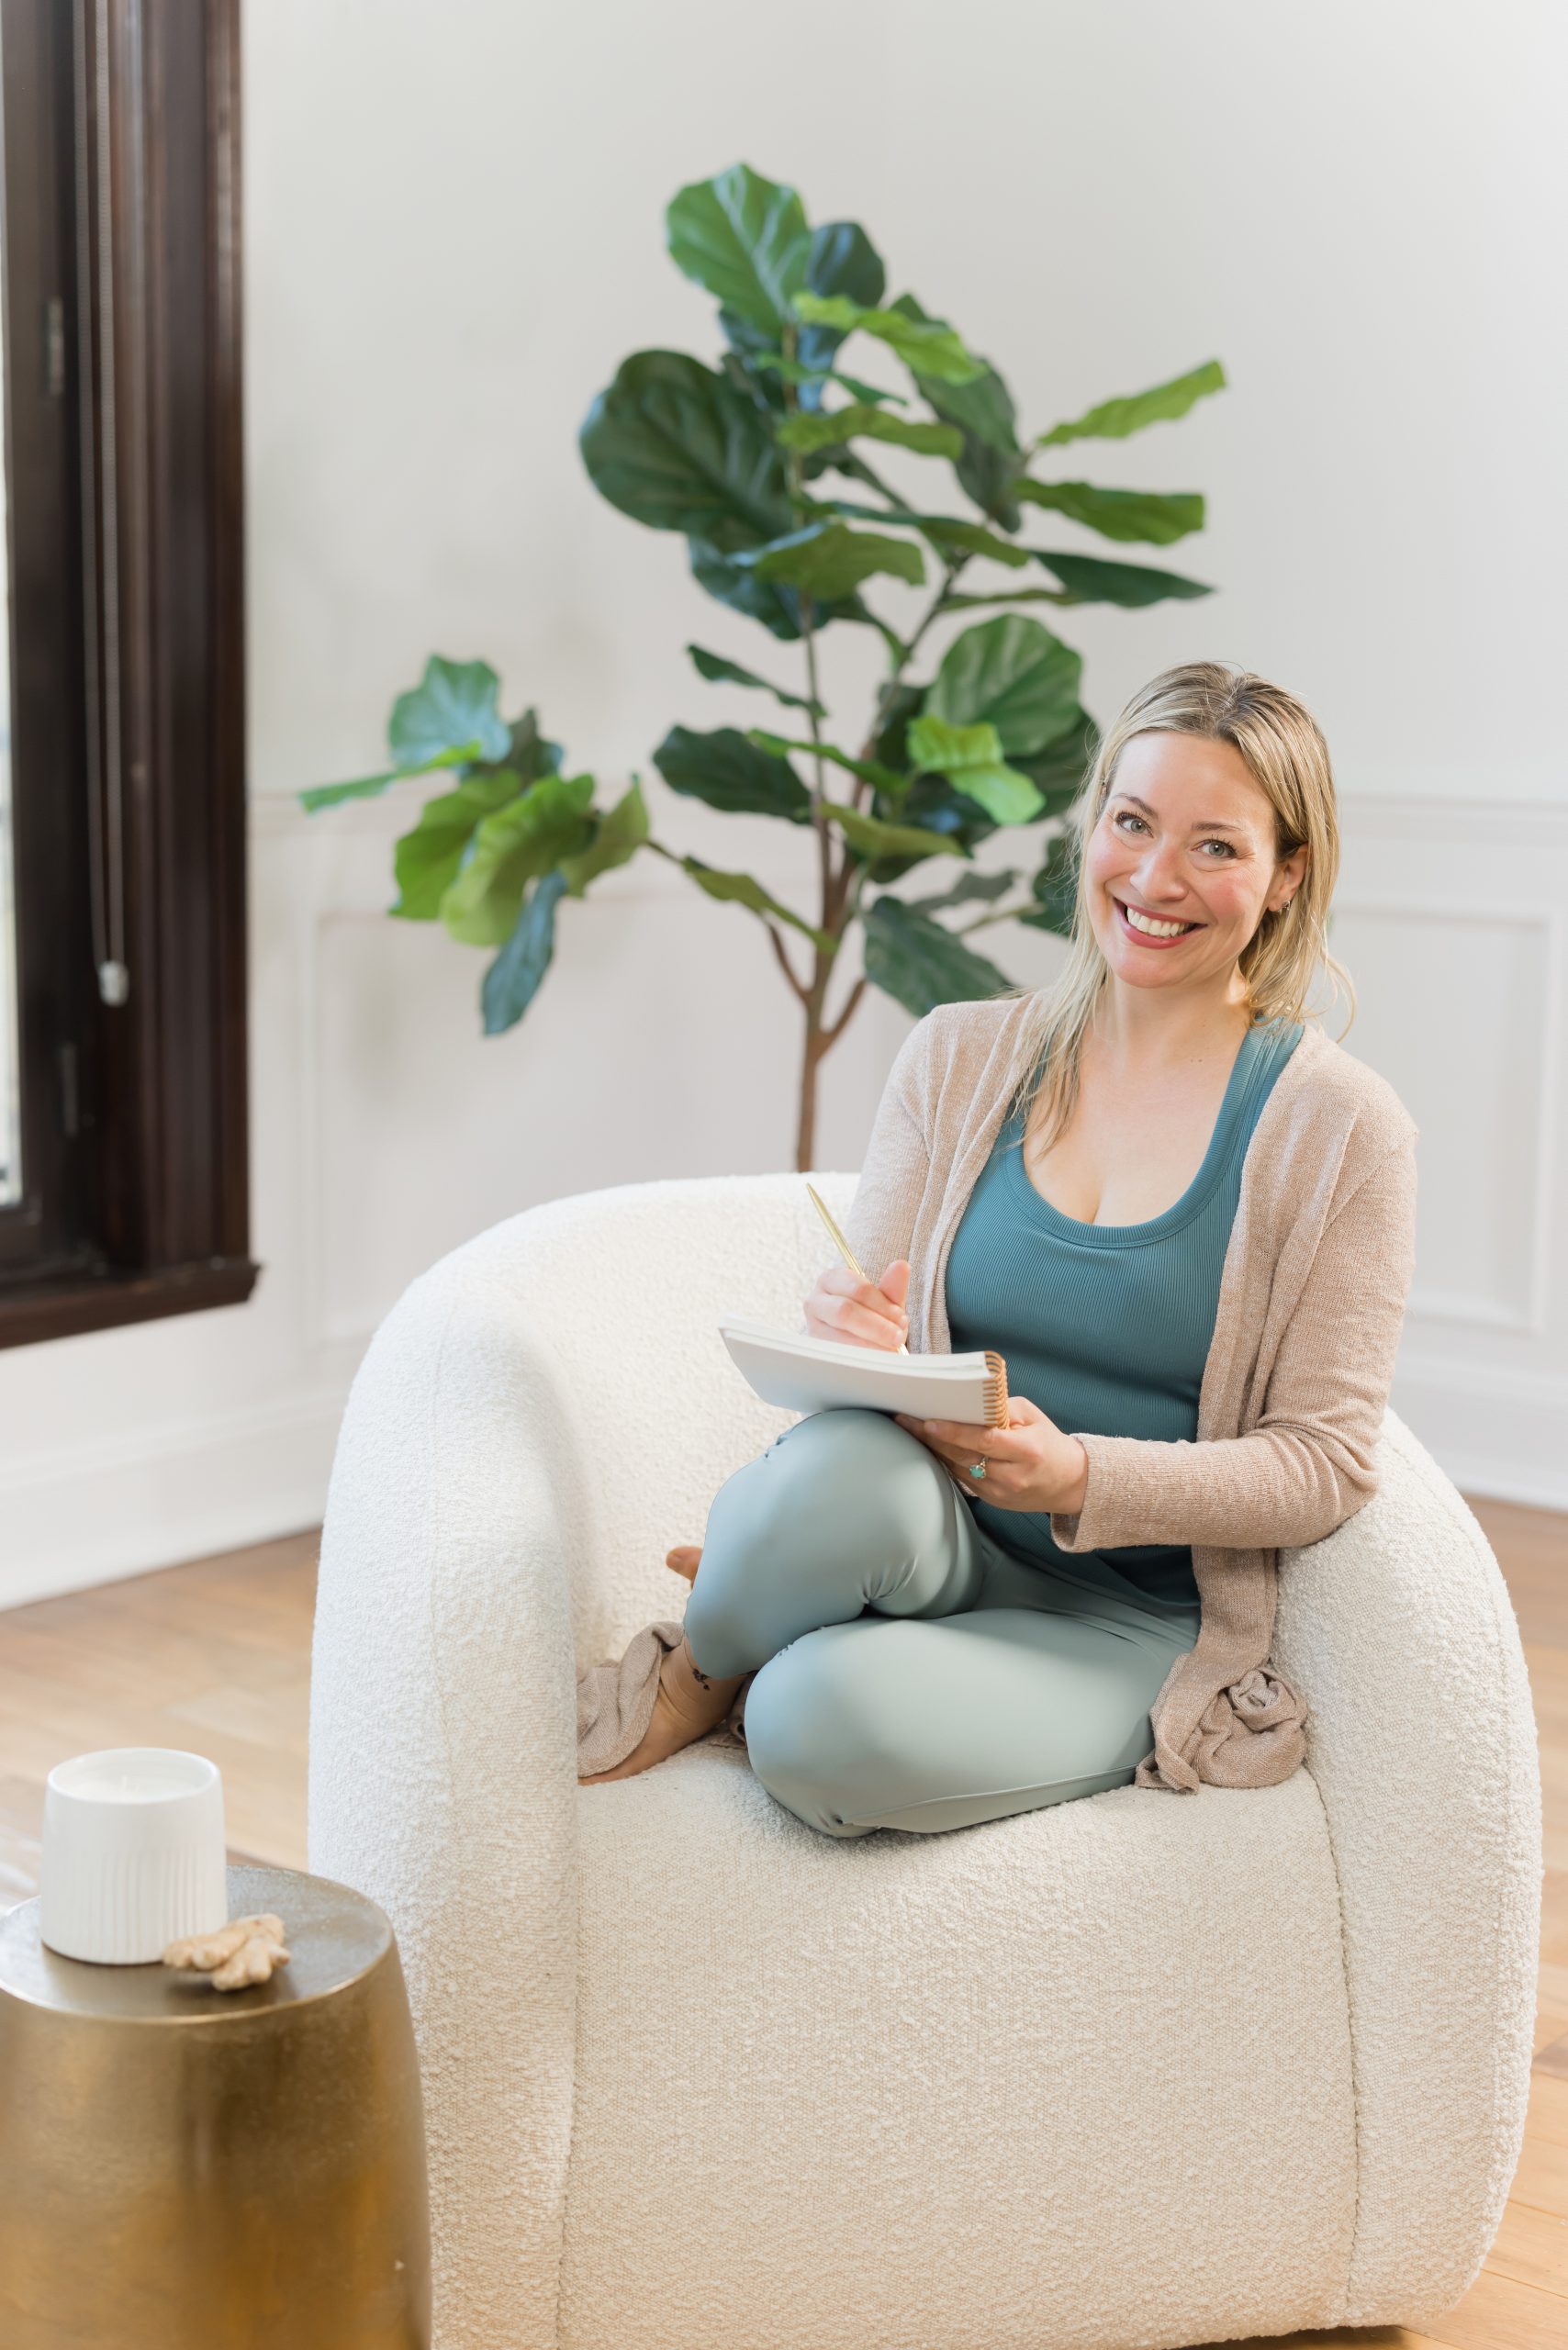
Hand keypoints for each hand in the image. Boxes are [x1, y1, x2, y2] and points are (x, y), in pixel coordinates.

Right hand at [802, 1256, 910, 1350]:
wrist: (855, 1343)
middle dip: (876, 1326)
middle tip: (897, 1337)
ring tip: (889, 1350)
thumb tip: (902, 1265)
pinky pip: (837, 1356)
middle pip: (845, 1311)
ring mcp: (812, 1327)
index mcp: (831, 1279)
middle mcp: (815, 1301)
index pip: (857, 1289)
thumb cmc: (870, 1318)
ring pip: (839, 1336)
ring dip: (870, 1345)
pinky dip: (860, 1359)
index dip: (881, 1304)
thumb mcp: (884, 1304)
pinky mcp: (816, 1351)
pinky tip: (874, 1361)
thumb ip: (892, 1288)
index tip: (901, 1318)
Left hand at [892, 1395, 1089, 1516]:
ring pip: (957, 1468)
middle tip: (904, 1420)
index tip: (929, 1422)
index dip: (954, 1432)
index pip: (984, 1440)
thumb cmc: (1050, 1443)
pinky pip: (961, 1478)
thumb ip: (1001, 1408)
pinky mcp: (991, 1500)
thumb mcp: (1033, 1417)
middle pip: (964, 1456)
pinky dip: (944, 1461)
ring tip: (908, 1429)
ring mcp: (999, 1492)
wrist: (1070, 1483)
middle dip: (931, 1437)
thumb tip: (967, 1401)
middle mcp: (1011, 1475)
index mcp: (1026, 1450)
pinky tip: (928, 1447)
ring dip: (932, 1449)